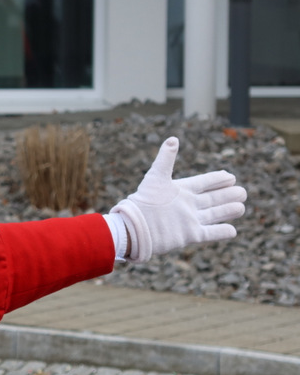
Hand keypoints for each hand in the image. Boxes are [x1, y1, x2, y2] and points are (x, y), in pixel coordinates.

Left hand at [110, 137, 246, 261]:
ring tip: (241, 206)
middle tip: (242, 191)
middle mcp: (186, 205)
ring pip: (214, 214)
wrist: (133, 228)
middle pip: (212, 199)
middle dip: (227, 195)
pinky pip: (209, 233)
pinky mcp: (188, 235)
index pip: (203, 183)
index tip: (230, 176)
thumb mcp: (156, 177)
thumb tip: (172, 138)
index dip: (216, 179)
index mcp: (180, 191)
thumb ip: (165, 159)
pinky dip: (221, 232)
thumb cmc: (143, 202)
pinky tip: (232, 231)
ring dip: (228, 210)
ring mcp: (188, 221)